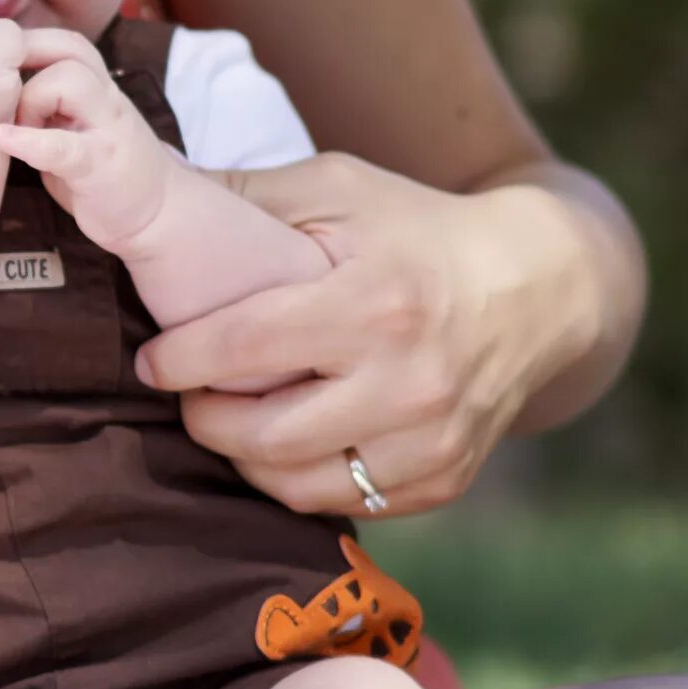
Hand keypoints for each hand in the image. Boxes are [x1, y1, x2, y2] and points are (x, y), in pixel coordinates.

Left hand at [0, 28, 169, 249]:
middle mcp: (107, 102)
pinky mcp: (99, 168)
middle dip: (27, 56)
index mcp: (100, 91)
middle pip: (72, 49)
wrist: (161, 215)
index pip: (70, 43)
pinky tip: (2, 138)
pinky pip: (60, 145)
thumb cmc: (107, 171)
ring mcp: (108, 131)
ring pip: (70, 82)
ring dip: (30, 99)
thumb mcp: (81, 128)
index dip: (30, 41)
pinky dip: (27, 140)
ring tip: (14, 127)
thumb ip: (52, 106)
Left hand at [131, 152, 590, 518]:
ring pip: (300, 486)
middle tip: (184, 396)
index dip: (183, 360)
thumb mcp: (339, 189)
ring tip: (226, 421)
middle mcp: (409, 383)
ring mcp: (432, 442)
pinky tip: (281, 446)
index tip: (150, 361)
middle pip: (266, 435)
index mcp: (376, 304)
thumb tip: (153, 185)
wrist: (537, 287)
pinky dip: (300, 482)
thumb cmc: (418, 230)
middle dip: (204, 420)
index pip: (248, 348)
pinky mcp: (446, 478)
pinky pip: (347, 504)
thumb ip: (247, 195)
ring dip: (244, 460)